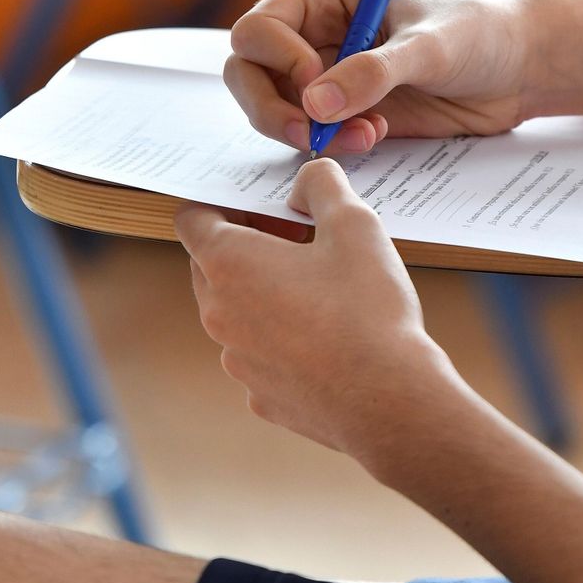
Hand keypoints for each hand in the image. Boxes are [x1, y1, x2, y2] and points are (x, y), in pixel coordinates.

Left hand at [174, 157, 459, 456]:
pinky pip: (260, 352)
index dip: (224, 202)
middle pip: (210, 264)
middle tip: (300, 239)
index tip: (264, 206)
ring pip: (235, 310)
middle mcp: (218, 313)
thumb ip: (321, 185)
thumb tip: (305, 181)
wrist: (389, 401)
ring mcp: (236, 359)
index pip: (192, 218)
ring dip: (264, 291)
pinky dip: (281, 337)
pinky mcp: (260, 394)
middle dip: (247, 244)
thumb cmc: (367, 310)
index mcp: (228, 264)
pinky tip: (327, 336)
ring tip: (320, 287)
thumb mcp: (354, 223)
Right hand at [226, 0, 531, 154]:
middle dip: (274, 108)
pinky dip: (329, 147)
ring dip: (306, 133)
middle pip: (248, 73)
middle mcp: (310, 33)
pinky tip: (375, 136)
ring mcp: (321, 76)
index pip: (258, 29)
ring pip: (271, 110)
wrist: (517, 68)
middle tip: (311, 133)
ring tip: (366, 134)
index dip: (278, 61)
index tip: (316, 82)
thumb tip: (315, 103)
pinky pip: (307, 136)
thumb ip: (374, 72)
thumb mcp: (430, 47)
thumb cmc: (478, 33)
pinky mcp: (340, 113)